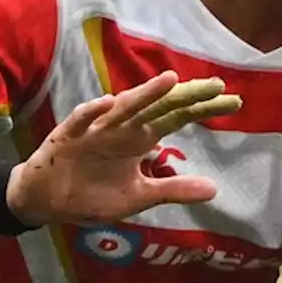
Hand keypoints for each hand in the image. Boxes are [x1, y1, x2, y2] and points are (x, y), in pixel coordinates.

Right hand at [6, 70, 241, 224]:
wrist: (46, 201)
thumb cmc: (92, 193)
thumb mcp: (138, 196)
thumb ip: (172, 189)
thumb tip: (214, 189)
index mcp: (140, 139)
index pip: (178, 118)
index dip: (204, 110)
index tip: (235, 102)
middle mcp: (123, 128)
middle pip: (158, 107)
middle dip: (185, 96)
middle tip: (216, 86)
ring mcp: (96, 129)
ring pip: (124, 108)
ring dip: (145, 94)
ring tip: (170, 81)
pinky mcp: (69, 136)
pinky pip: (81, 121)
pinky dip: (94, 112)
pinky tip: (109, 103)